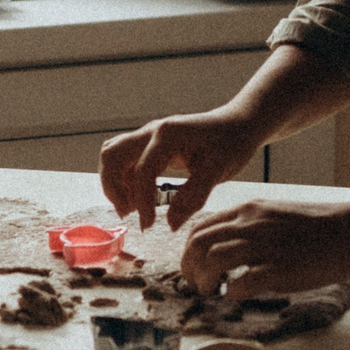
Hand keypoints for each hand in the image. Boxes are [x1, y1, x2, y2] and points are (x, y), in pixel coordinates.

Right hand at [99, 109, 264, 230]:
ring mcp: (148, 136)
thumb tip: (171, 224)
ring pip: (113, 156)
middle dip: (113, 188)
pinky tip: (138, 200)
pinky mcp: (150, 145)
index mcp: (167, 135)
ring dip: (115, 183)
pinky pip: (124, 160)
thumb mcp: (218, 171)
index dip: (142, 201)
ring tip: (131, 209)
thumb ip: (193, 197)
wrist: (238, 124)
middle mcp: (151, 131)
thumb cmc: (230, 143)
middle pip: (112, 156)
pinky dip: (123, 180)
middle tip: (128, 214)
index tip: (149, 225)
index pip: (143, 170)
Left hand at [181, 195, 349, 297]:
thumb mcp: (276, 214)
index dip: (189, 249)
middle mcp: (251, 224)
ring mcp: (264, 246)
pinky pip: (240, 283)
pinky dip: (232, 293)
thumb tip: (227, 247)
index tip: (193, 264)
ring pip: (213, 260)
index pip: (201, 226)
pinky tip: (237, 296)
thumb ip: (250, 226)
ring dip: (205, 280)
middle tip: (194, 284)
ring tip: (210, 292)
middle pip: (199, 243)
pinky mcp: (279, 269)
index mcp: (249, 210)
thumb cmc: (319, 227)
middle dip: (189, 267)